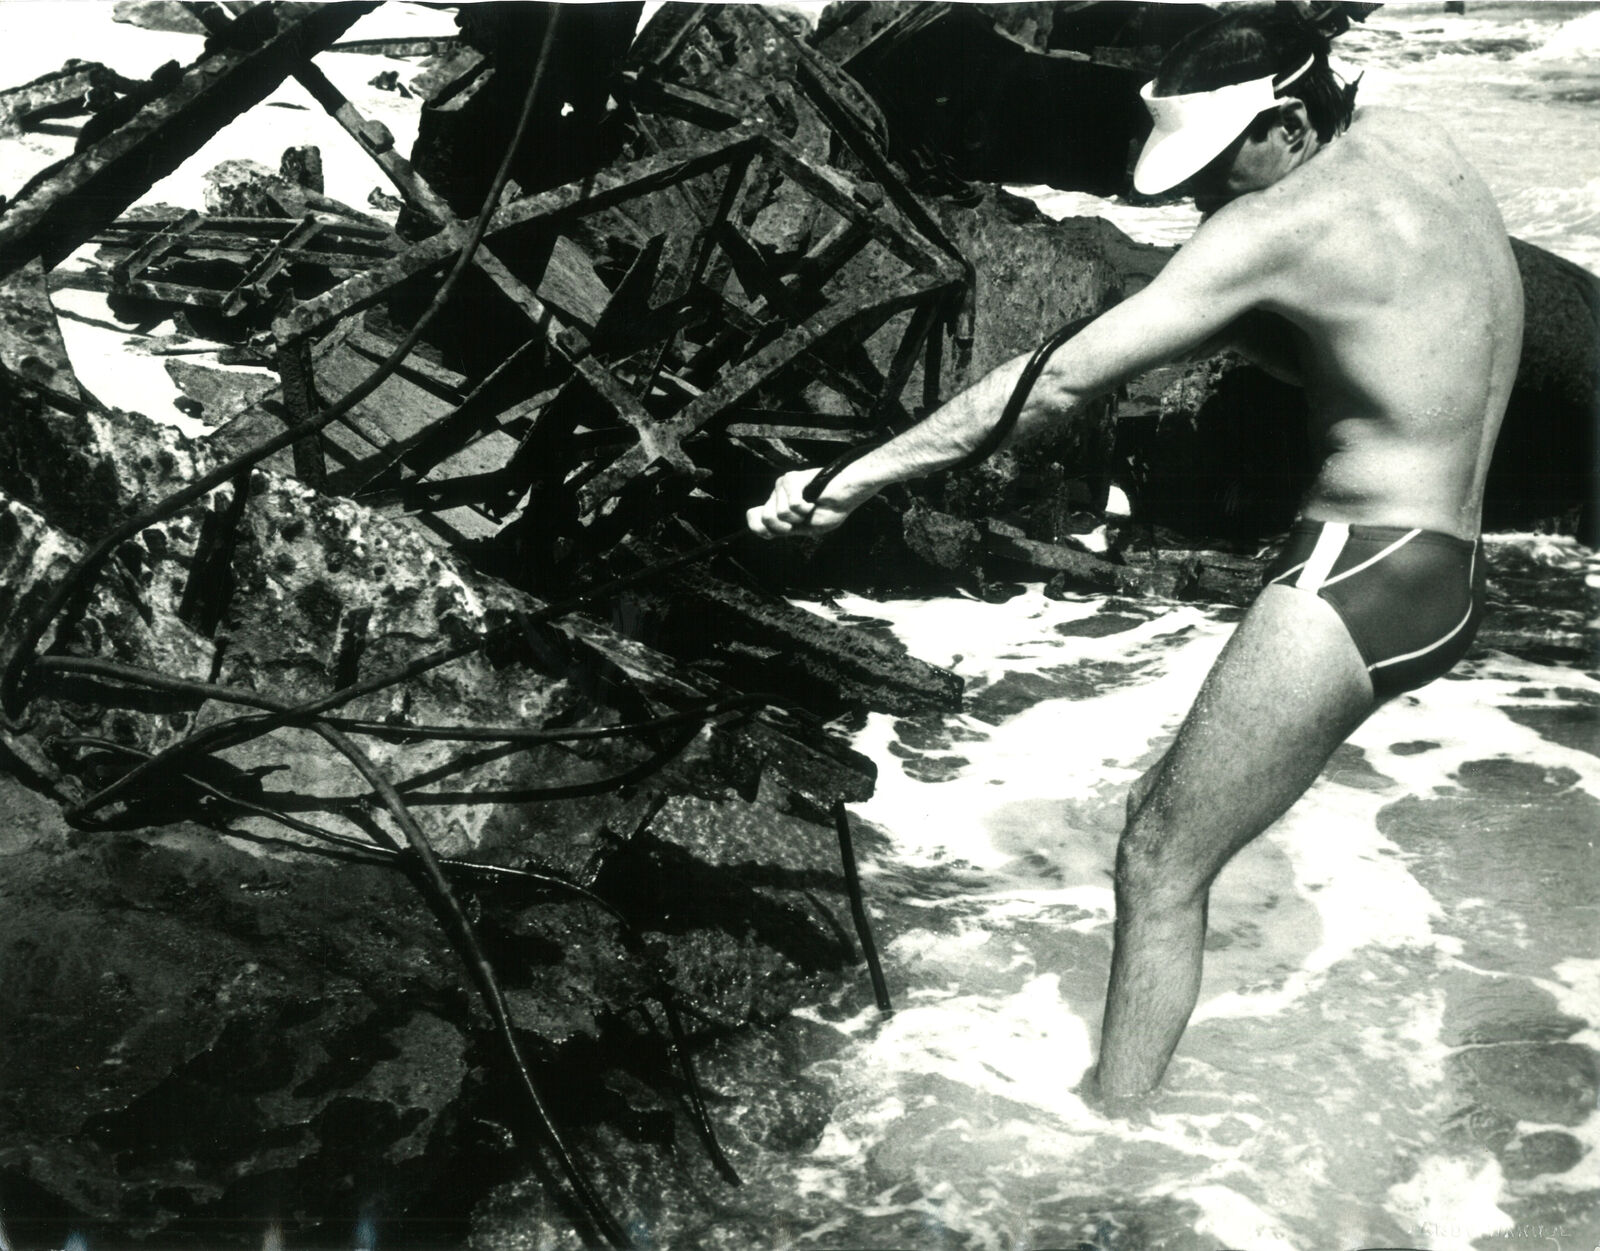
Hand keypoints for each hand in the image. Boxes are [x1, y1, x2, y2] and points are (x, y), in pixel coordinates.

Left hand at [745, 467, 863, 539]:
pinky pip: (792, 504)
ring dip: (800, 516)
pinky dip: (807, 508)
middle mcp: (777, 496)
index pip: (754, 518)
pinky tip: (814, 500)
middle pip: (766, 519)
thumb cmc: (830, 509)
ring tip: (812, 506)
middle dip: (787, 525)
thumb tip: (759, 517)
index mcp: (777, 508)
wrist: (847, 494)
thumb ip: (780, 527)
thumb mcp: (804, 527)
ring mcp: (782, 486)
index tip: (786, 527)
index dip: (761, 527)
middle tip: (805, 517)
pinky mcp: (791, 479)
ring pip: (780, 513)